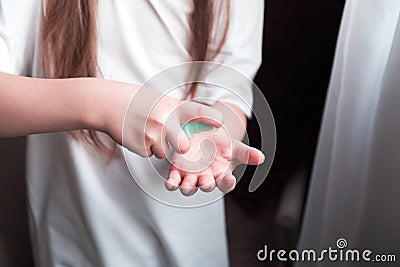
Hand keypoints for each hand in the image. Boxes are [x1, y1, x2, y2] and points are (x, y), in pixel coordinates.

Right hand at [100, 81, 222, 157]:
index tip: (221, 122)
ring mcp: (151, 134)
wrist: (108, 104)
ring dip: (159, 147)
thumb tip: (196, 118)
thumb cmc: (137, 101)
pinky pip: (150, 153)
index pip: (196, 112)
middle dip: (181, 148)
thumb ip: (177, 111)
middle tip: (174, 141)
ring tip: (147, 131)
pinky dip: (146, 148)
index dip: (210, 118)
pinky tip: (138, 135)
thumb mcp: (160, 100)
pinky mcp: (139, 146)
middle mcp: (163, 120)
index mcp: (170, 107)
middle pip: (183, 147)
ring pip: (164, 153)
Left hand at [165, 127, 264, 195]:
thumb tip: (261, 158)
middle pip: (207, 186)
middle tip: (207, 182)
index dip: (227, 182)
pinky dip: (172, 183)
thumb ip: (246, 153)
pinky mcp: (177, 172)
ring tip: (187, 186)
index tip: (228, 178)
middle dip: (207, 185)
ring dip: (188, 188)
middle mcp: (207, 178)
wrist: (201, 135)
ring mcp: (192, 177)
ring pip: (190, 187)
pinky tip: (171, 183)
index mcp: (221, 175)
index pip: (226, 184)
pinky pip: (174, 181)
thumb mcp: (234, 146)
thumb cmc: (219, 145)